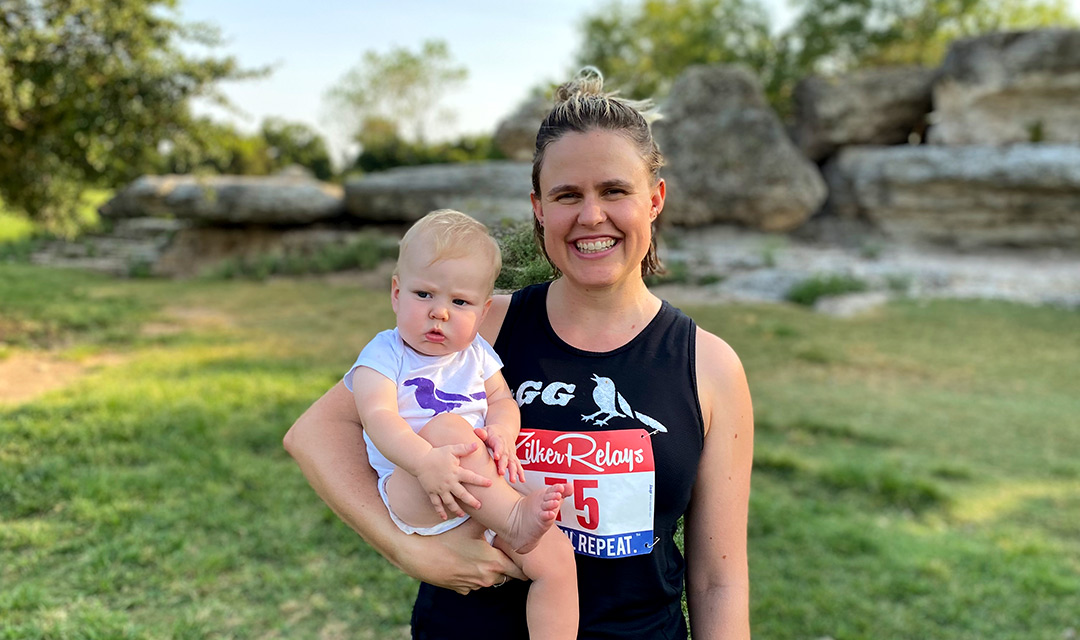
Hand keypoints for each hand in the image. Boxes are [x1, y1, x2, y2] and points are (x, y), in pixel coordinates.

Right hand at [399, 520, 526, 594]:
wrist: (421, 556)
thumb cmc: (447, 539)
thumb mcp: (470, 526)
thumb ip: (489, 519)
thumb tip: (501, 509)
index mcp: (493, 562)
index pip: (520, 571)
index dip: (523, 565)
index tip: (523, 559)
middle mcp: (486, 578)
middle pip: (506, 577)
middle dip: (507, 568)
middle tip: (503, 554)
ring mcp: (474, 586)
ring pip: (490, 581)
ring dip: (489, 572)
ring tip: (481, 556)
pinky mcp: (462, 590)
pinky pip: (474, 584)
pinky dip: (473, 576)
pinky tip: (465, 563)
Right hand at [415, 443, 491, 519]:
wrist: (420, 459)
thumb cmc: (437, 453)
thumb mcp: (452, 449)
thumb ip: (464, 448)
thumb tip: (476, 444)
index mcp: (456, 472)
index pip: (471, 477)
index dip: (481, 481)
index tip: (490, 484)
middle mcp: (449, 482)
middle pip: (462, 494)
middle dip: (471, 501)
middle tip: (479, 506)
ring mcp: (440, 489)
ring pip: (449, 502)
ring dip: (456, 509)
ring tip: (462, 515)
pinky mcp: (432, 492)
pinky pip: (436, 504)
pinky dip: (440, 511)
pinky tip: (444, 517)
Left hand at [475, 426, 524, 483]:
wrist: (503, 430)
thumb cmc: (491, 433)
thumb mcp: (486, 430)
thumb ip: (482, 433)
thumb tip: (477, 431)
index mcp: (498, 440)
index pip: (499, 445)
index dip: (498, 450)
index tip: (496, 457)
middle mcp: (506, 447)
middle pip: (506, 456)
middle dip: (504, 465)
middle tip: (501, 473)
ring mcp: (511, 453)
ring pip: (513, 462)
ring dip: (513, 471)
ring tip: (512, 480)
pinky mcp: (513, 458)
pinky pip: (518, 465)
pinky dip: (520, 473)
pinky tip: (522, 480)